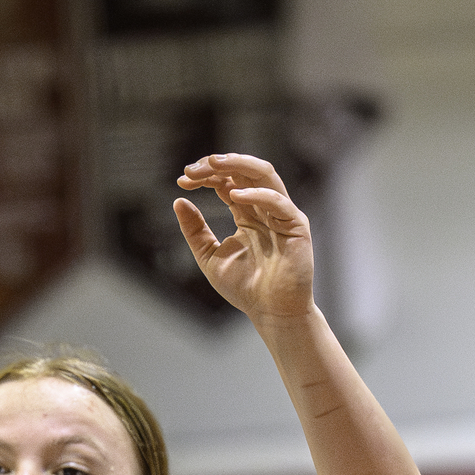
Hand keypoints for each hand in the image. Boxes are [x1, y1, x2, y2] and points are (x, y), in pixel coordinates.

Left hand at [173, 154, 314, 324]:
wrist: (271, 311)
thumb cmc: (244, 288)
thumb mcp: (209, 257)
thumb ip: (195, 231)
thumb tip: (178, 200)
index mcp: (246, 212)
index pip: (226, 180)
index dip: (205, 176)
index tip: (182, 179)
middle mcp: (264, 206)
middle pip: (243, 170)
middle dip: (218, 164)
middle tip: (193, 168)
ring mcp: (281, 212)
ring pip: (264, 173)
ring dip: (238, 164)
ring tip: (214, 163)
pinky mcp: (296, 224)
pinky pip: (277, 201)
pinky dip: (256, 194)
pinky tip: (233, 195)